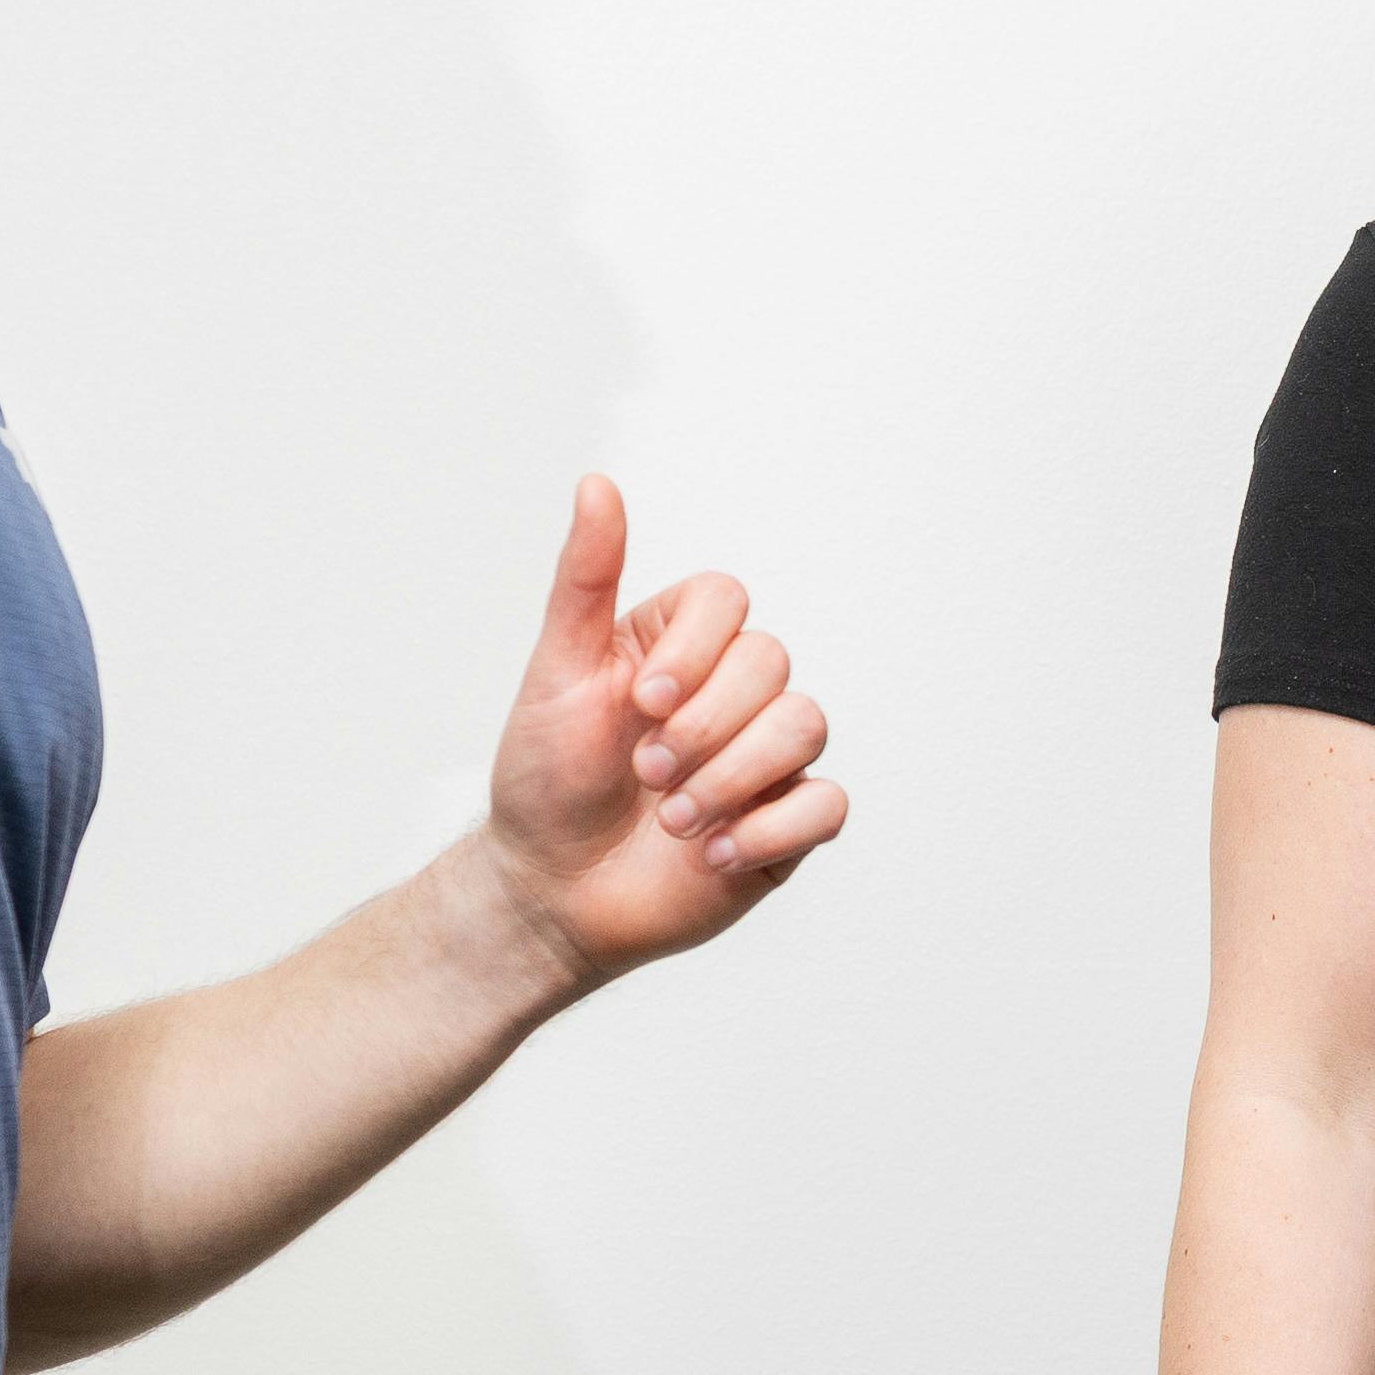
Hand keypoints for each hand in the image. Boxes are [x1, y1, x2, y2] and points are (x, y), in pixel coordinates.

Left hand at [477, 474, 844, 983]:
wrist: (550, 893)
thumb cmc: (545, 780)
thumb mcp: (557, 673)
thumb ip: (585, 579)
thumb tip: (596, 481)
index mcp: (679, 645)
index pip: (729, 600)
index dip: (696, 650)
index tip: (639, 702)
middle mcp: (732, 693)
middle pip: (772, 663)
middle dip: (705, 727)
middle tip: (645, 774)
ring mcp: (765, 758)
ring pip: (807, 726)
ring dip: (732, 778)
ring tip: (673, 823)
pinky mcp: (786, 825)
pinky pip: (828, 805)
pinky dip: (772, 829)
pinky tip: (714, 856)